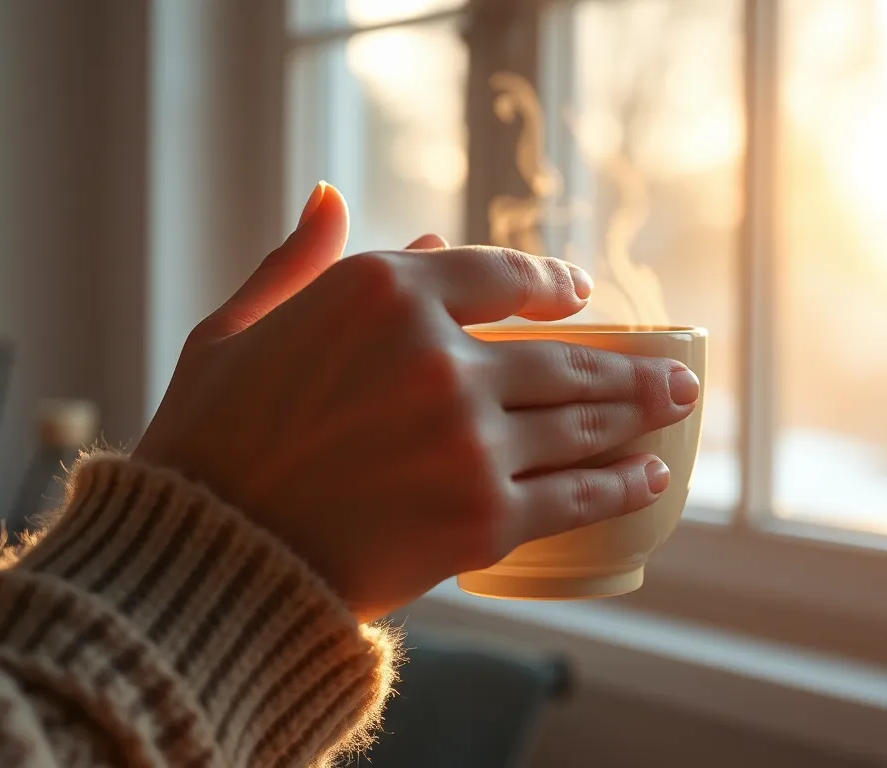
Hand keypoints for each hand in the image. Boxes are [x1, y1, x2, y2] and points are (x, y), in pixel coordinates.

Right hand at [134, 183, 699, 620]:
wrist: (207, 560)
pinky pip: (574, 496)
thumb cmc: (210, 443)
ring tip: (678, 408)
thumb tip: (332, 199)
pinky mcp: (483, 521)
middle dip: (630, 365)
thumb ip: (296, 262)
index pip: (501, 274)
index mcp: (381, 295)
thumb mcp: (234, 329)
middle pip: (564, 357)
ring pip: (580, 421)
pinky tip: (652, 478)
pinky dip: (621, 486)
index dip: (553, 282)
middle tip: (677, 372)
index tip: (581, 295)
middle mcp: (440, 360)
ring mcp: (469, 442)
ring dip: (641, 414)